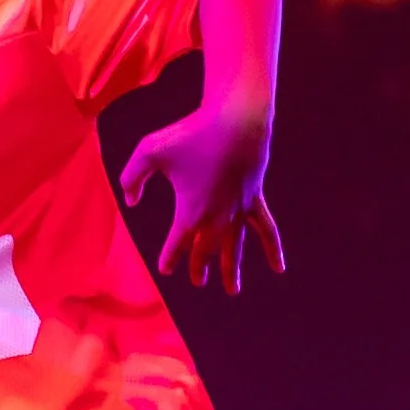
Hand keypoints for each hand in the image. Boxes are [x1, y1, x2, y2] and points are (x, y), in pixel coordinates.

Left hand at [120, 102, 284, 293]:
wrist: (235, 119)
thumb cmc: (191, 133)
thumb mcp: (149, 150)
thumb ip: (131, 177)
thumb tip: (130, 201)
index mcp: (189, 211)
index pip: (177, 245)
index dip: (170, 259)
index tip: (166, 269)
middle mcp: (215, 217)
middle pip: (205, 252)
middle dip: (200, 267)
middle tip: (197, 280)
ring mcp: (238, 210)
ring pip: (234, 249)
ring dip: (232, 271)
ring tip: (232, 290)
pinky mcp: (255, 198)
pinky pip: (266, 230)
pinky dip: (273, 250)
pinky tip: (279, 268)